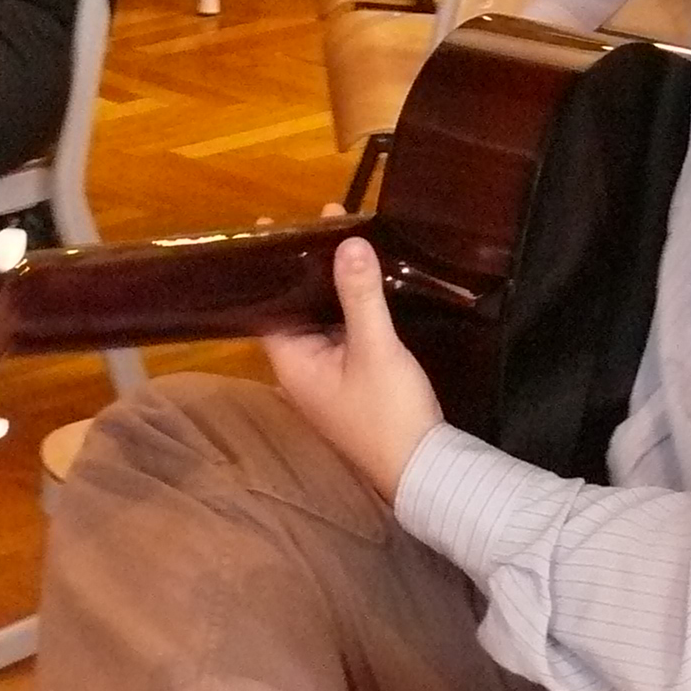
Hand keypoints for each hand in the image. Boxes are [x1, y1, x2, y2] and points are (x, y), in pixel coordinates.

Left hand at [262, 233, 445, 502]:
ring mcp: (328, 375)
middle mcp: (302, 368)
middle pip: (295, 307)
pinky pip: (344, 332)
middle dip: (309, 268)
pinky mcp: (354, 379)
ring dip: (332, 285)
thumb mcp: (375, 347)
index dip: (270, 267)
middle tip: (324, 221)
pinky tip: (367, 279)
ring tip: (346, 236)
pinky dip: (351, 306)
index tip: (275, 227)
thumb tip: (348, 241)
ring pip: (322, 318)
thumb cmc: (388, 412)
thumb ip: (360, 295)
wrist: (424, 468)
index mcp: (292, 362)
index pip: (266, 305)